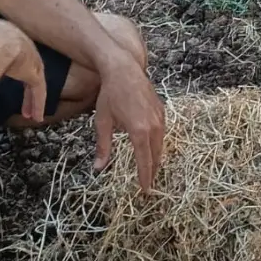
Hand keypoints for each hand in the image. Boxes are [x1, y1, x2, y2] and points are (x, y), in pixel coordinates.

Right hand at [0, 20, 46, 122]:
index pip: (12, 58)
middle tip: (24, 107)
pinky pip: (38, 90)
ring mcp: (31, 59)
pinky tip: (36, 117)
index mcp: (7, 39)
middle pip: (26, 72)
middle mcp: (23, 47)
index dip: (10, 71)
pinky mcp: (34, 71)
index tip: (4, 81)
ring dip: (32, 101)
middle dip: (26, 91)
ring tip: (32, 117)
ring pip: (34, 83)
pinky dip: (38, 103)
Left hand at [93, 52, 165, 191]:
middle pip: (156, 156)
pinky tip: (152, 149)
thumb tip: (98, 168)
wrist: (124, 69)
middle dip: (153, 172)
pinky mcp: (162, 111)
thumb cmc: (110, 95)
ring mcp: (160, 118)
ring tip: (151, 171)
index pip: (144, 161)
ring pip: (161, 145)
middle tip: (149, 185)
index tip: (145, 190)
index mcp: (139, 131)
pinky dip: (158, 144)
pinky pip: (162, 133)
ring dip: (156, 159)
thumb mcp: (103, 122)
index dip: (145, 178)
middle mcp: (154, 126)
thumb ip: (103, 147)